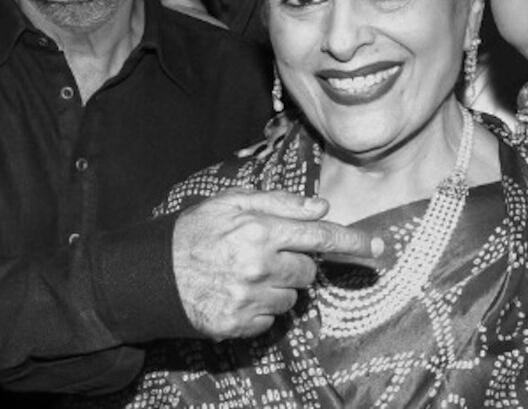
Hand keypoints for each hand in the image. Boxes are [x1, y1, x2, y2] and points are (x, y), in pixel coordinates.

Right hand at [172, 189, 382, 339]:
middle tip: (268, 256)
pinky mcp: (238, 325)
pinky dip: (262, 308)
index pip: (318, 235)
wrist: (151, 276)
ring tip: (246, 275)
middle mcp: (258, 265)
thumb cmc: (194, 233)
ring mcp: (248, 298)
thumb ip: (279, 203)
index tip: (377, 247)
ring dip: (279, 287)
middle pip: (308, 271)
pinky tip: (238, 294)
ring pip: (292, 297)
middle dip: (297, 263)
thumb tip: (321, 207)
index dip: (351, 241)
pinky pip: (271, 319)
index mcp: (258, 230)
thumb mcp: (230, 203)